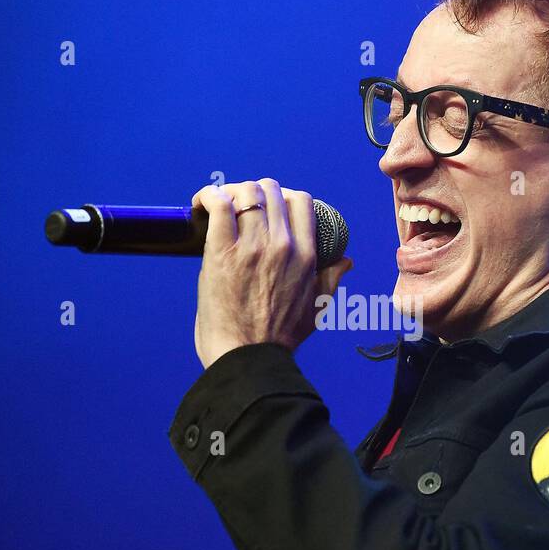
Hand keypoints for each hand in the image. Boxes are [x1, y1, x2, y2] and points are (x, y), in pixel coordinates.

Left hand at [191, 178, 352, 368]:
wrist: (246, 359)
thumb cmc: (278, 339)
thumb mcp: (316, 308)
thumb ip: (330, 279)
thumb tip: (346, 261)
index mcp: (306, 255)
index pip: (301, 200)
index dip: (284, 195)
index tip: (270, 206)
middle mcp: (282, 245)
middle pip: (271, 190)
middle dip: (255, 191)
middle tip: (240, 206)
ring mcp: (251, 246)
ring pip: (245, 192)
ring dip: (231, 192)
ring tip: (220, 204)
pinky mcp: (221, 252)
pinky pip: (218, 204)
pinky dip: (209, 196)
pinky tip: (202, 203)